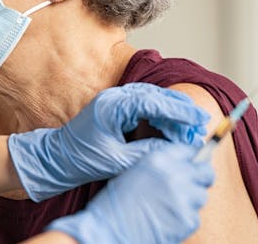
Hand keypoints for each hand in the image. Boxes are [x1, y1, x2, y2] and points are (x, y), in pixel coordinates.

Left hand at [8, 82, 208, 201]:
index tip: (198, 119)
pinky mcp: (115, 108)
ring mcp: (114, 100)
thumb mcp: (118, 160)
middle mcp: (114, 97)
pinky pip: (144, 105)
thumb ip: (147, 153)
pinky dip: (160, 115)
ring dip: (171, 112)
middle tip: (200, 124)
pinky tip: (171, 128)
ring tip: (190, 128)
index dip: (179, 110)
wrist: (57, 158)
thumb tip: (176, 149)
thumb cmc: (81, 159)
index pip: (153, 102)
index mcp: (112, 106)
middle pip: (155, 95)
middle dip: (180, 110)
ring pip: (151, 99)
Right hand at [46, 143, 214, 243]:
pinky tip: (167, 218)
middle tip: (191, 184)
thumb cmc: (116, 203)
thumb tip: (183, 165)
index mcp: (159, 160)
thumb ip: (160, 165)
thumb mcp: (135, 171)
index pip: (190, 150)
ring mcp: (184, 198)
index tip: (194, 163)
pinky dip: (184, 218)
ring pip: (201, 195)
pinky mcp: (188, 220)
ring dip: (191, 199)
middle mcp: (175, 175)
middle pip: (206, 171)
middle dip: (201, 177)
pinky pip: (195, 216)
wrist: (109, 229)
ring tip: (171, 205)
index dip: (193, 158)